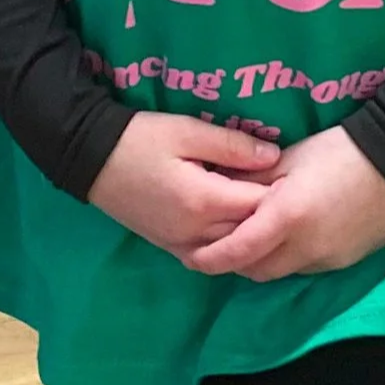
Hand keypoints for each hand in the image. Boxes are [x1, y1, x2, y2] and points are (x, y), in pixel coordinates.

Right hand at [87, 113, 278, 259]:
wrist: (91, 159)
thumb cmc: (140, 138)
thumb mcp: (187, 130)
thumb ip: (233, 145)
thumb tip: (274, 155)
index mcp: (203, 201)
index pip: (258, 206)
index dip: (281, 191)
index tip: (294, 174)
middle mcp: (195, 232)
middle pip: (248, 231)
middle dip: (268, 212)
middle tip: (286, 189)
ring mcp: (180, 244)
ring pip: (231, 247)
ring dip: (248, 229)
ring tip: (263, 205)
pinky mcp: (169, 246)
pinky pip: (209, 254)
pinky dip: (227, 242)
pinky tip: (235, 224)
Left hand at [182, 126, 384, 281]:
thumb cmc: (341, 150)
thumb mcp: (290, 158)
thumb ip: (252, 180)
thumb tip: (220, 190)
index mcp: (287, 217)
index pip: (238, 250)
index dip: (211, 258)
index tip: (190, 257)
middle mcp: (305, 248)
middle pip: (256, 269)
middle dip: (233, 261)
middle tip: (217, 245)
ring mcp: (328, 259)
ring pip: (282, 271)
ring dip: (262, 261)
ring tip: (251, 239)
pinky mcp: (345, 261)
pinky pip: (306, 267)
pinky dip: (289, 257)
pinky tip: (289, 237)